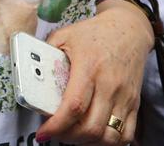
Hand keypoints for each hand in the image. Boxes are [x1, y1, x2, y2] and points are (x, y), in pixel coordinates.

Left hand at [38, 1, 151, 144]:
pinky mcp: (135, 103)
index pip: (73, 106)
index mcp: (88, 67)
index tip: (43, 133)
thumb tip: (28, 73)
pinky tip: (95, 134)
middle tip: (56, 133)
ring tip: (74, 134)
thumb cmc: (94, 33)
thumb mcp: (64, 36)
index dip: (56, 125)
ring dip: (88, 142)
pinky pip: (126, 135)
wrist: (129, 29)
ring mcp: (124, 96)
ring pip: (109, 136)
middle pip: (91, 127)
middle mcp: (109, 84)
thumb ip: (46, 54)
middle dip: (69, 137)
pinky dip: (109, 141)